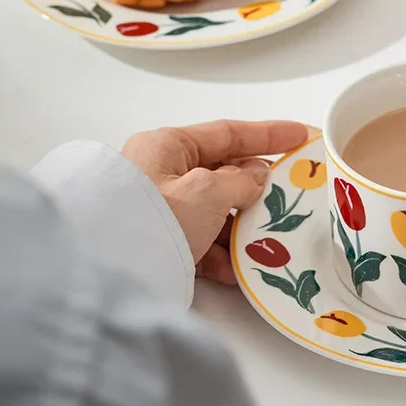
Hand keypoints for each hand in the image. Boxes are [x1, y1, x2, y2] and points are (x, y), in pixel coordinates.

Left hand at [123, 119, 310, 284]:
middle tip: (292, 196)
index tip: (301, 135)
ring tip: (268, 239)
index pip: (228, 132)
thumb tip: (257, 176)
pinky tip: (238, 270)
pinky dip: (219, 255)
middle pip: (222, 173)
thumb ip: (241, 180)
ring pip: (212, 212)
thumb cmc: (154, 216)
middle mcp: (161, 173)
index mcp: (169, 146)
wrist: (103, 272)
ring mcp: (157, 210)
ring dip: (240, 226)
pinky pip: (196, 243)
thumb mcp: (208, 190)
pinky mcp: (155, 243)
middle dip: (257, 188)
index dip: (269, 134)